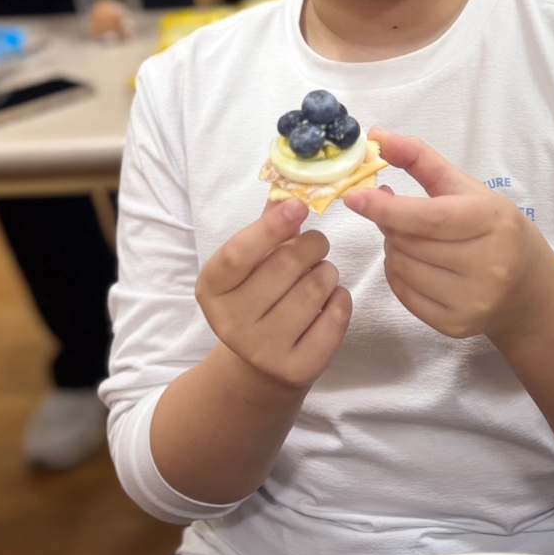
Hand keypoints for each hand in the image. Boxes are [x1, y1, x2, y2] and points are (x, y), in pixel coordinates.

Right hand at [195, 198, 352, 389]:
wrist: (260, 365)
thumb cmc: (257, 297)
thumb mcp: (250, 263)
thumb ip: (265, 225)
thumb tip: (288, 185)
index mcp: (212, 290)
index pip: (239, 254)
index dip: (271, 227)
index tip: (299, 206)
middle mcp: (231, 323)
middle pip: (286, 266)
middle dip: (313, 245)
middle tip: (317, 244)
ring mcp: (264, 350)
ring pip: (316, 289)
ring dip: (328, 272)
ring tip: (320, 275)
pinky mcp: (298, 369)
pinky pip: (336, 317)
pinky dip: (341, 299)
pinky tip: (330, 299)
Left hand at [345, 130, 553, 344]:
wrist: (529, 289)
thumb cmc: (495, 229)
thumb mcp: (467, 188)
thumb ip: (421, 159)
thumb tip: (377, 136)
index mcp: (493, 222)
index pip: (428, 217)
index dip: (386, 208)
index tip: (355, 197)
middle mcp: (488, 265)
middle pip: (410, 242)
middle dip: (391, 224)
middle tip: (397, 214)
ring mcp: (473, 300)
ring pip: (402, 268)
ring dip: (394, 249)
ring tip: (413, 239)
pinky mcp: (457, 325)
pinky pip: (404, 295)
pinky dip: (398, 274)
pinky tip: (414, 263)